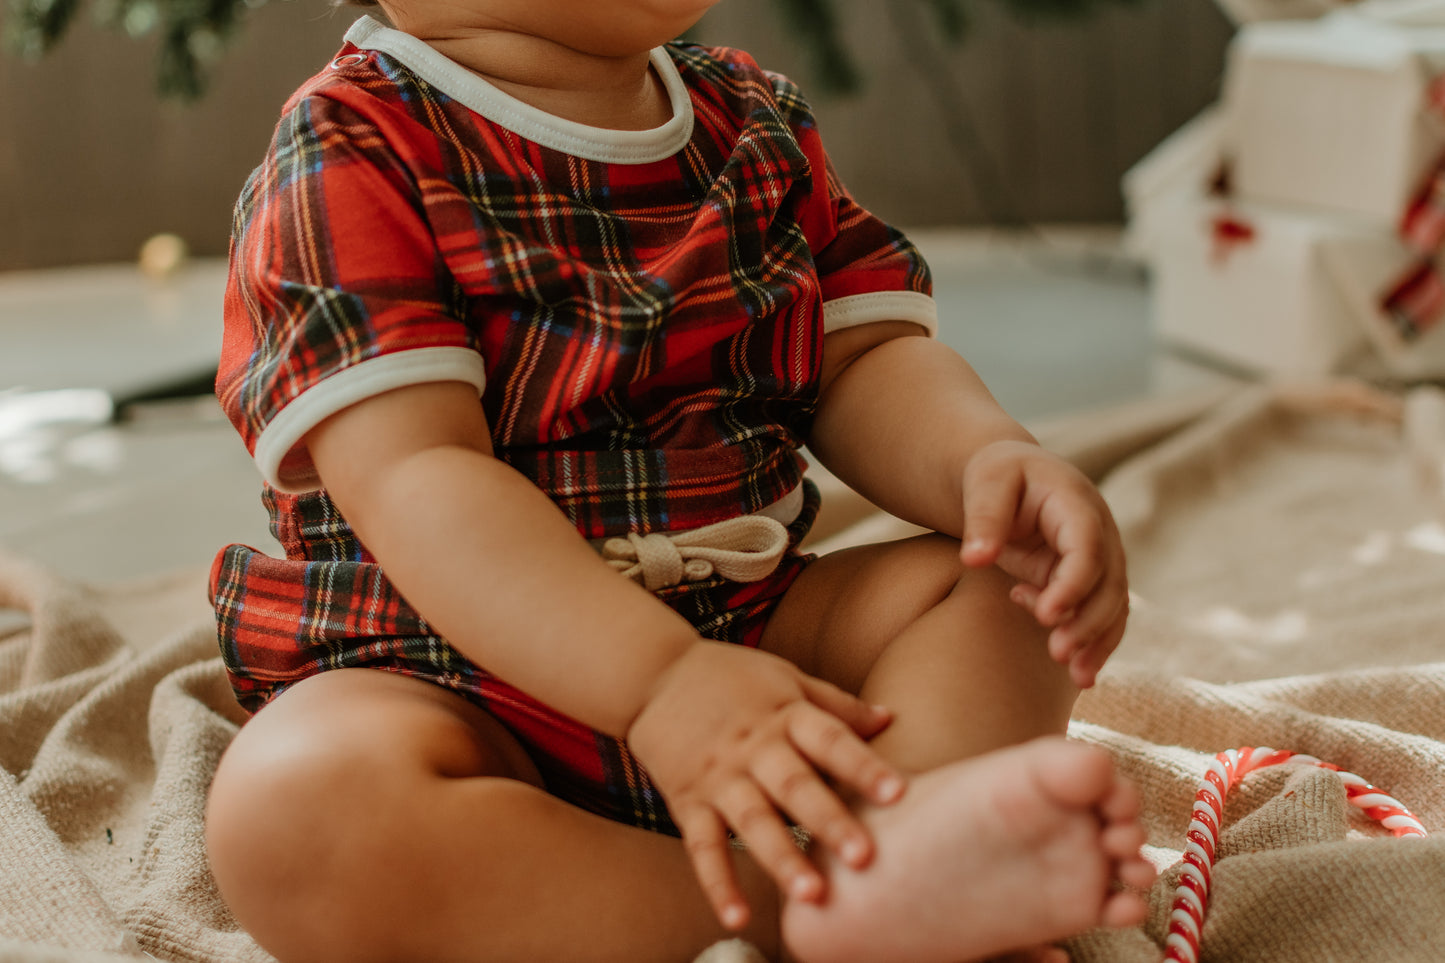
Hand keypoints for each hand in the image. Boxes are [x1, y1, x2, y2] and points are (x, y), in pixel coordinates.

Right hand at [626, 642, 904, 930]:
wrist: (650, 673)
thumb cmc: (729, 677)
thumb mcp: (784, 679)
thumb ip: (835, 705)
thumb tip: (889, 718)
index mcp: (784, 715)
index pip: (830, 740)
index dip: (863, 766)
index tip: (898, 793)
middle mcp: (753, 748)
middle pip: (795, 786)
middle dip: (829, 822)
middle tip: (865, 857)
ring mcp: (718, 777)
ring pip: (753, 821)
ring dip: (782, 858)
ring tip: (812, 895)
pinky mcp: (687, 801)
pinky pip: (703, 847)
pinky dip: (718, 883)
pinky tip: (737, 918)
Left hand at [958, 440, 1128, 688]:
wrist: (1011, 476)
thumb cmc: (997, 475)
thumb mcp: (986, 482)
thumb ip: (983, 517)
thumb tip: (974, 559)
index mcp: (1077, 504)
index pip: (1088, 548)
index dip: (1073, 583)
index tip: (1047, 615)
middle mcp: (1100, 532)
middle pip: (1109, 583)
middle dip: (1088, 621)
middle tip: (1057, 653)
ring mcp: (1100, 558)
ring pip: (1113, 605)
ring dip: (1098, 641)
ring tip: (1076, 676)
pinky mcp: (1087, 581)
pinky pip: (1102, 616)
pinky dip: (1095, 644)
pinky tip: (1077, 673)